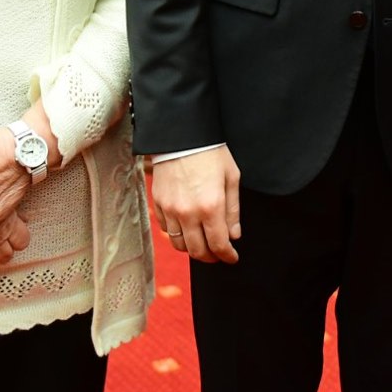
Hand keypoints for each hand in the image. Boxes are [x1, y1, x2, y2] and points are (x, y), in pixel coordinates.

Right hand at [149, 147, 240, 263]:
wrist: (181, 134)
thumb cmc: (210, 152)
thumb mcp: (231, 177)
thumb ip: (233, 210)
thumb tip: (234, 235)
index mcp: (211, 207)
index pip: (219, 245)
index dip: (227, 256)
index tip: (232, 257)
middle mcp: (188, 213)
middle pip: (197, 251)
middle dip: (210, 257)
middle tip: (218, 254)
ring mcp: (170, 209)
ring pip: (179, 244)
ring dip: (192, 248)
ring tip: (202, 243)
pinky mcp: (158, 203)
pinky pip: (166, 229)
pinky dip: (177, 234)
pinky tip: (186, 228)